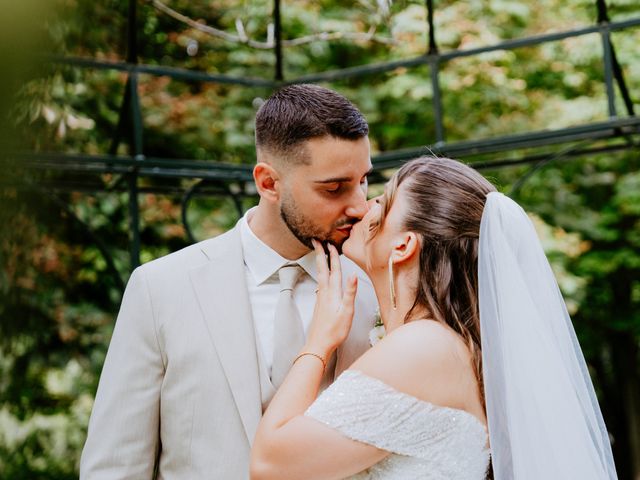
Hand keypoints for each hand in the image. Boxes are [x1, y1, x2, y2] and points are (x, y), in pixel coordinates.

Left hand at [304, 239, 357, 358]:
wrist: (319, 344)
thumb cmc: (335, 330)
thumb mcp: (347, 311)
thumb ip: (350, 292)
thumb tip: (353, 274)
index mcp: (332, 293)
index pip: (334, 270)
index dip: (333, 257)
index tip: (330, 243)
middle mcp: (325, 293)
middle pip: (322, 269)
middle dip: (320, 254)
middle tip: (316, 241)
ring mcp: (321, 298)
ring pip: (320, 275)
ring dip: (320, 263)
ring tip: (319, 254)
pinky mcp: (320, 304)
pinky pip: (320, 283)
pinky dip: (321, 274)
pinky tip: (322, 277)